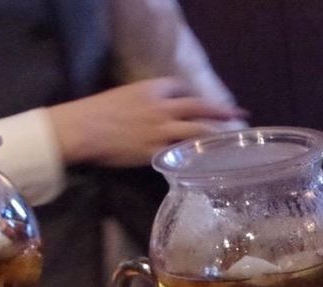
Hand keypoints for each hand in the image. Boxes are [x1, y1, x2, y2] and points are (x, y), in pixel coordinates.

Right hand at [48, 77, 247, 167]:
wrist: (83, 128)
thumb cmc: (97, 112)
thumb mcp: (124, 96)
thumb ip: (145, 102)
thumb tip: (158, 112)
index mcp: (151, 89)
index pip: (182, 89)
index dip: (195, 97)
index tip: (206, 105)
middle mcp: (161, 107)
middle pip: (198, 106)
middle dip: (221, 110)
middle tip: (239, 115)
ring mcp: (160, 130)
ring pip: (196, 130)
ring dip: (216, 134)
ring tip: (230, 139)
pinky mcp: (155, 151)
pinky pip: (181, 153)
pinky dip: (195, 156)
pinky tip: (207, 161)